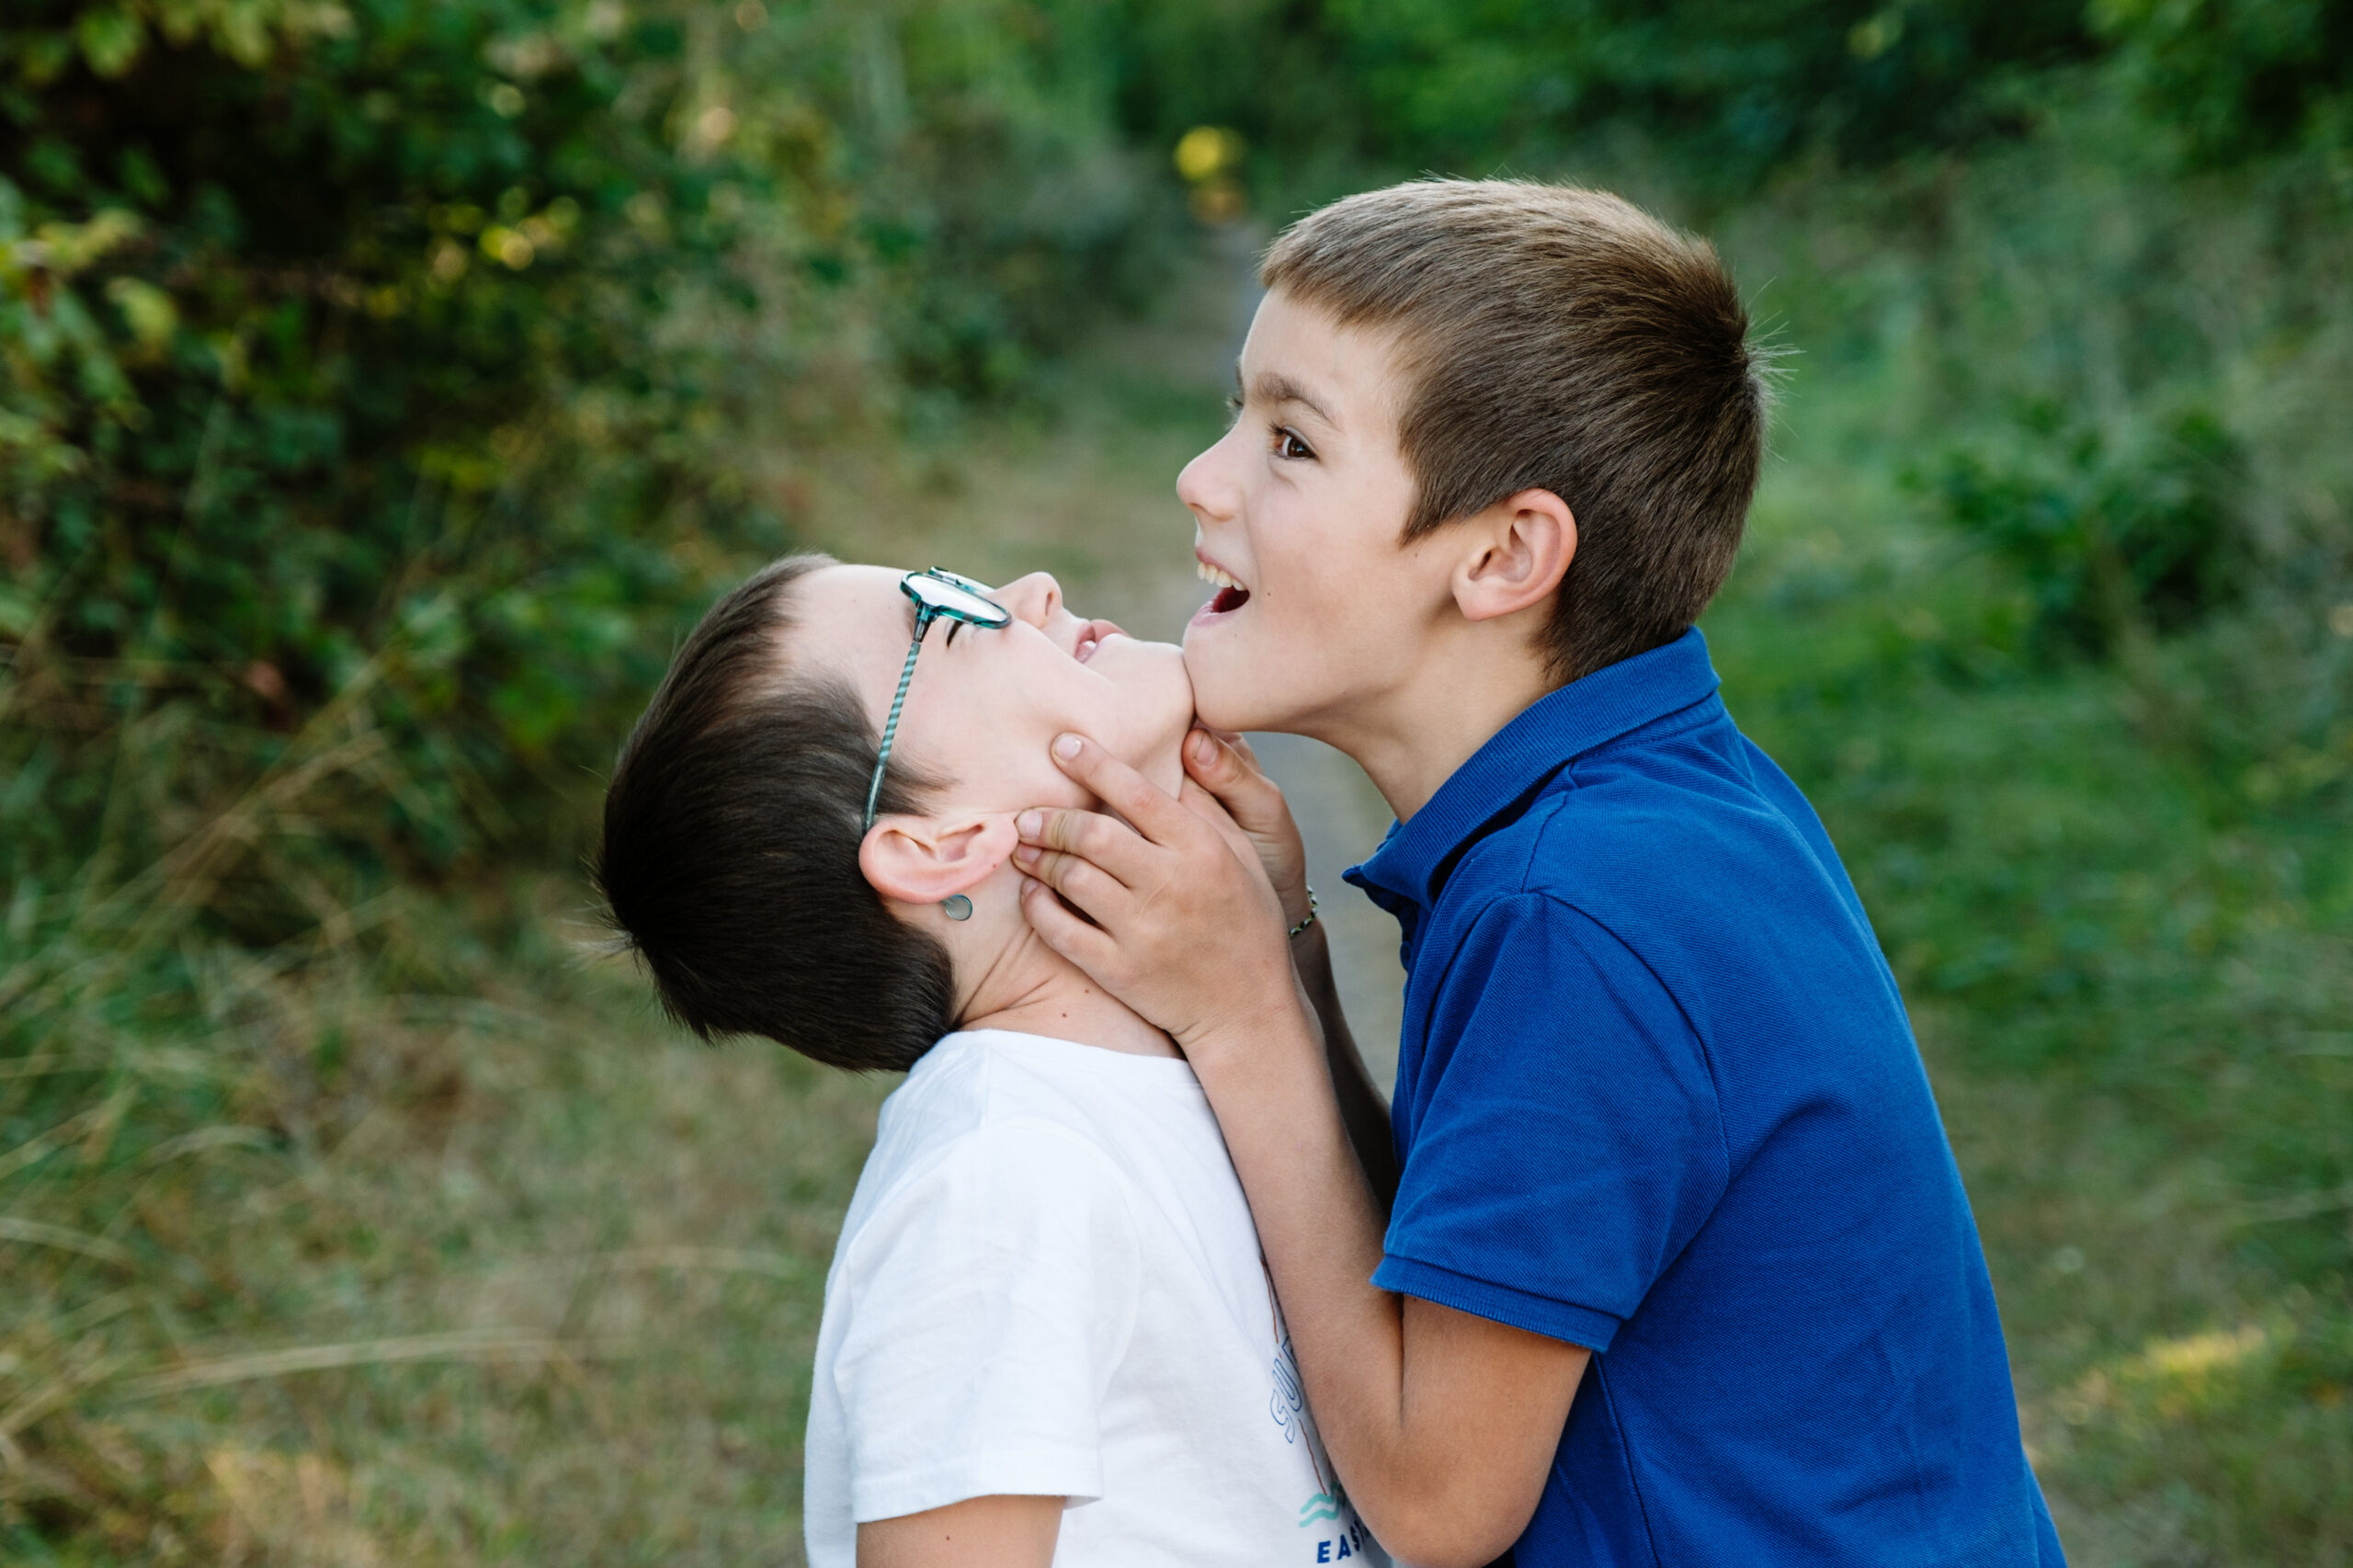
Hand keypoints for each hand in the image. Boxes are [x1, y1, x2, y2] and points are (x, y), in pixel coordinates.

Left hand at [1014, 733, 1302, 1051]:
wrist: (1248, 1008)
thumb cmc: (1246, 922)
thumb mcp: (1244, 857)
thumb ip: (1207, 806)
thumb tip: (1180, 750)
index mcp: (1202, 849)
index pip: (1138, 794)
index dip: (1094, 764)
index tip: (1062, 745)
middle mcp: (1171, 885)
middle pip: (1092, 835)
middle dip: (1051, 819)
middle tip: (1029, 815)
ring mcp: (1143, 931)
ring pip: (1071, 879)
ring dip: (1039, 859)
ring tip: (1026, 849)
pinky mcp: (1119, 970)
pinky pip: (1061, 931)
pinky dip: (1037, 907)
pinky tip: (1033, 893)